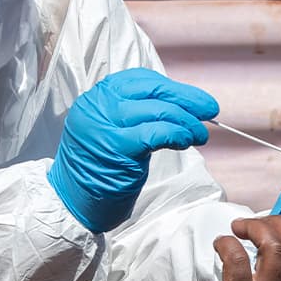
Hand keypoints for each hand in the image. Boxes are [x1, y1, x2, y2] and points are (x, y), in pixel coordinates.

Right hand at [47, 68, 218, 232]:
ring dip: (188, 122)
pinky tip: (188, 141)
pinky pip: (158, 133)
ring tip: (201, 134)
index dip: (173, 88)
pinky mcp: (117, 146)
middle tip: (210, 109)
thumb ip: (136, 113)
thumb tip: (180, 105)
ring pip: (160, 111)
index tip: (195, 99)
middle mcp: (99, 104)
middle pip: (155, 92)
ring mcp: (106, 123)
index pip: (143, 80)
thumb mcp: (111, 128)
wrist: (70, 200)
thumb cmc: (98, 167)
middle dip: (188, 99)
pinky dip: (179, 134)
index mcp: (98, 95)